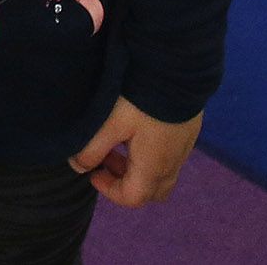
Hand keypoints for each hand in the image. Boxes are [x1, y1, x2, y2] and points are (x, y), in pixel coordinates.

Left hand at [70, 100, 201, 206]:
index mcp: (153, 167)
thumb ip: (91, 148)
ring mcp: (183, 148)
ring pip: (162, 174)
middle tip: (107, 160)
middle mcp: (173, 164)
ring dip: (138, 168)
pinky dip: (151, 155)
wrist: (177, 68)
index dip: (109, 191)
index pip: (133, 198)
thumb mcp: (110, 123)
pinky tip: (139, 130)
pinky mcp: (188, 132)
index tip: (93, 173)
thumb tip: (78, 167)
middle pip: (152, 191)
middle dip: (126, 183)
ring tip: (120, 143)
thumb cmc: (142, 99)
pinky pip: (170, 157)